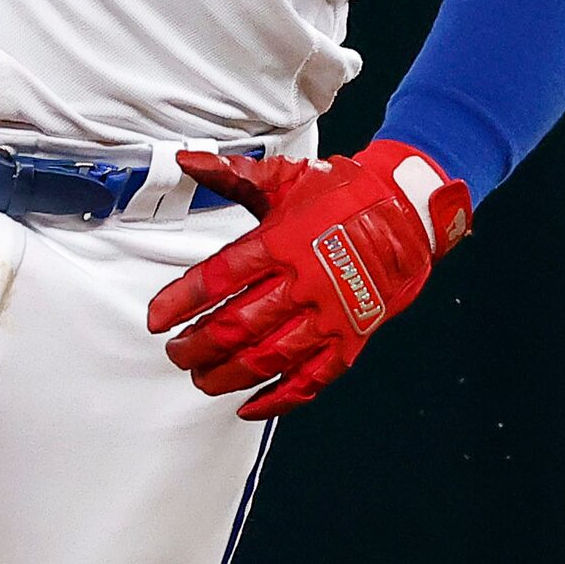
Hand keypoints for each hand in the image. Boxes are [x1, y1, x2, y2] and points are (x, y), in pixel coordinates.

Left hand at [145, 141, 471, 419]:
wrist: (408, 212)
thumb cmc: (341, 195)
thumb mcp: (283, 178)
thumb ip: (230, 175)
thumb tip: (185, 158)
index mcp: (280, 241)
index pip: (217, 278)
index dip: (181, 302)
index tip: (156, 319)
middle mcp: (303, 280)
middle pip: (237, 325)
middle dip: (198, 347)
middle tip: (176, 354)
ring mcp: (330, 313)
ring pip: (269, 357)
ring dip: (229, 375)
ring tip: (202, 380)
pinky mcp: (351, 338)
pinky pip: (313, 379)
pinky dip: (280, 399)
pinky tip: (251, 405)